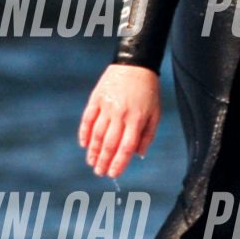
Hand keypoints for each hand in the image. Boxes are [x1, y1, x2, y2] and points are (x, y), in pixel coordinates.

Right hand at [80, 63, 160, 178]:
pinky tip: (84, 144)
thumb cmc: (148, 91)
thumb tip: (138, 155)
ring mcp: (107, 106)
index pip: (126, 148)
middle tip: (99, 172)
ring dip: (93, 150)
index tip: (112, 174)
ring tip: (91, 162)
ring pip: (97, 133)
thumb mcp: (155, 113)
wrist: (135, 64)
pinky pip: (88, 119)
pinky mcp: (96, 98)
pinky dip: (84, 133)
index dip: (118, 163)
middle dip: (103, 161)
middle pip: (109, 144)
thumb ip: (147, 135)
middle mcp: (120, 114)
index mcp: (136, 119)